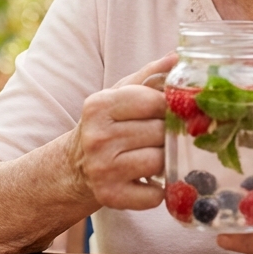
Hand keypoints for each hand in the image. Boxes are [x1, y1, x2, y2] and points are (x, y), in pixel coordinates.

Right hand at [65, 53, 176, 210]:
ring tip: (157, 155)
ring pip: (159, 161)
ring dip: (166, 160)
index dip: (170, 107)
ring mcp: (103, 169)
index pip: (154, 101)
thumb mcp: (119, 95)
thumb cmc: (106, 125)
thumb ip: (149, 76)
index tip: (172, 112)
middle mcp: (97, 137)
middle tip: (166, 136)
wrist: (74, 167)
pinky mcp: (110, 196)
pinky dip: (160, 189)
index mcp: (99, 105)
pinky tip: (150, 180)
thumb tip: (178, 57)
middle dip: (169, 134)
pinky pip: (154, 194)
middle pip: (160, 132)